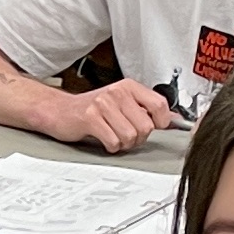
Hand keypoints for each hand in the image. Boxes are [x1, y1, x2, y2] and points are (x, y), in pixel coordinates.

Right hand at [53, 79, 176, 151]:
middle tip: (125, 135)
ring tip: (113, 136)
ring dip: (124, 144)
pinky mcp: (90, 117)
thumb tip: (174, 121)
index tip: (153, 127)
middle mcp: (118, 92)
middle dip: (138, 138)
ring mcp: (103, 103)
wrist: (60, 111)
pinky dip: (111, 146)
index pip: (160, 105)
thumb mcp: (122, 103)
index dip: (161, 122)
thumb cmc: (92, 109)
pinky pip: (114, 141)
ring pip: (131, 136)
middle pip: (146, 126)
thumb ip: (145, 110)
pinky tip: (104, 139)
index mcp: (129, 86)